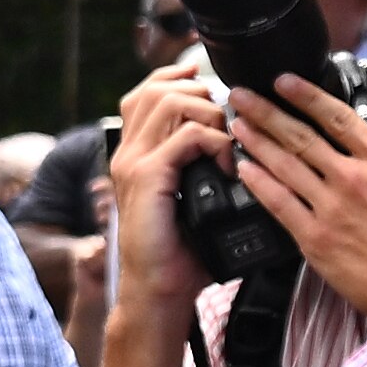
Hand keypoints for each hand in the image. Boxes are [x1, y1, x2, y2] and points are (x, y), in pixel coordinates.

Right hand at [103, 63, 224, 315]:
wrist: (160, 289)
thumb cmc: (184, 250)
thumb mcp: (195, 198)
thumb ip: (202, 166)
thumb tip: (237, 141)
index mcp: (137, 152)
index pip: (147, 92)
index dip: (178, 77)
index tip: (211, 82)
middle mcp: (129, 152)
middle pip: (159, 89)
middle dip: (202, 95)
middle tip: (229, 122)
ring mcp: (134, 163)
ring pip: (170, 104)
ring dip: (211, 115)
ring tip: (230, 143)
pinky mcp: (146, 178)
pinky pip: (183, 137)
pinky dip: (215, 142)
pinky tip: (229, 165)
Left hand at [230, 76, 366, 328]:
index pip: (338, 117)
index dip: (306, 95)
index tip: (283, 81)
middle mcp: (355, 178)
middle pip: (300, 135)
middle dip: (265, 111)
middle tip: (239, 95)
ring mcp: (332, 208)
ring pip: (283, 165)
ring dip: (255, 141)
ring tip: (236, 125)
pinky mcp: (315, 238)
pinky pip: (279, 203)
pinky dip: (258, 183)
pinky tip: (243, 169)